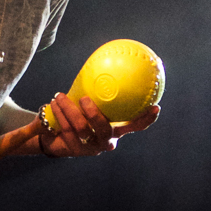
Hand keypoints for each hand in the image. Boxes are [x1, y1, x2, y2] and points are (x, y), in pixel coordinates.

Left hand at [36, 92, 160, 157]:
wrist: (55, 134)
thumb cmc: (77, 112)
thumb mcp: (88, 101)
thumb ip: (97, 89)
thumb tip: (106, 60)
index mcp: (116, 129)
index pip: (135, 125)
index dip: (146, 118)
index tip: (155, 107)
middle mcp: (107, 140)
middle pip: (105, 129)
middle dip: (94, 114)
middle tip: (85, 99)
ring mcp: (91, 147)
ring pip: (82, 129)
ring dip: (69, 110)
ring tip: (60, 97)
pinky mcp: (75, 150)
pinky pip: (67, 130)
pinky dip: (60, 114)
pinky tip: (54, 103)